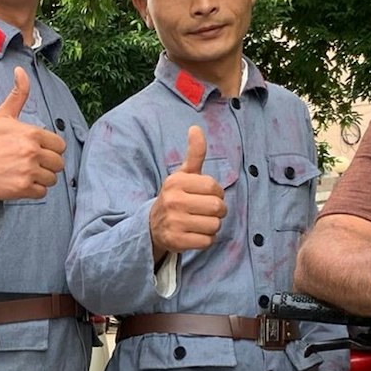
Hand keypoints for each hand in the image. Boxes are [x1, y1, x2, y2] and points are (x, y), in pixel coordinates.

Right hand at [0, 67, 66, 201]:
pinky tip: (21, 183)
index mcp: (32, 134)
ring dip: (42, 178)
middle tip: (31, 164)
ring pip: (52, 179)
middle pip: (58, 163)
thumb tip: (20, 70)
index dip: (50, 149)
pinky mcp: (23, 188)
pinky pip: (42, 192)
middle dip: (48, 165)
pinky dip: (34, 191)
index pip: (60, 145)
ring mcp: (28, 171)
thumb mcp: (2, 116)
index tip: (37, 151)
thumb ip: (18, 95)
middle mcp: (32, 152)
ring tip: (26, 173)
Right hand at [148, 127, 225, 255]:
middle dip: (218, 211)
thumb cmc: (176, 197)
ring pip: (214, 226)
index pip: (214, 187)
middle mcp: (173, 201)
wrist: (152, 226)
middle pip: (217, 207)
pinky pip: (207, 242)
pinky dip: (205, 240)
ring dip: (212, 226)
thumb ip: (194, 154)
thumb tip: (196, 128)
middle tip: (206, 211)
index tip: (206, 195)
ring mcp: (173, 222)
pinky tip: (194, 234)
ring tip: (199, 223)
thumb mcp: (183, 175)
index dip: (216, 193)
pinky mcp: (175, 242)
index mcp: (176, 182)